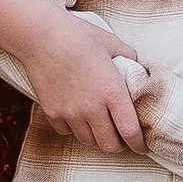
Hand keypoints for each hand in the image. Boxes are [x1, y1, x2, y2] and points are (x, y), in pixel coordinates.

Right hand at [17, 6, 146, 154]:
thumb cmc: (78, 35)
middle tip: (121, 139)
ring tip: (99, 128)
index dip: (139, 143)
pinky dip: (73, 128)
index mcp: (112, 92)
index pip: (130, 131)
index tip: (142, 145)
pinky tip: (76, 116)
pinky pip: (66, 131)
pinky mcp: (52, 112)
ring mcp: (70, 113)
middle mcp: (92, 108)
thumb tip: (137, 66)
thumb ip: (128, 57)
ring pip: (88, 141)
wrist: (40, 36)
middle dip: (118, 145)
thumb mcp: (111, 43)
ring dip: (96, 138)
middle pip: (109, 145)